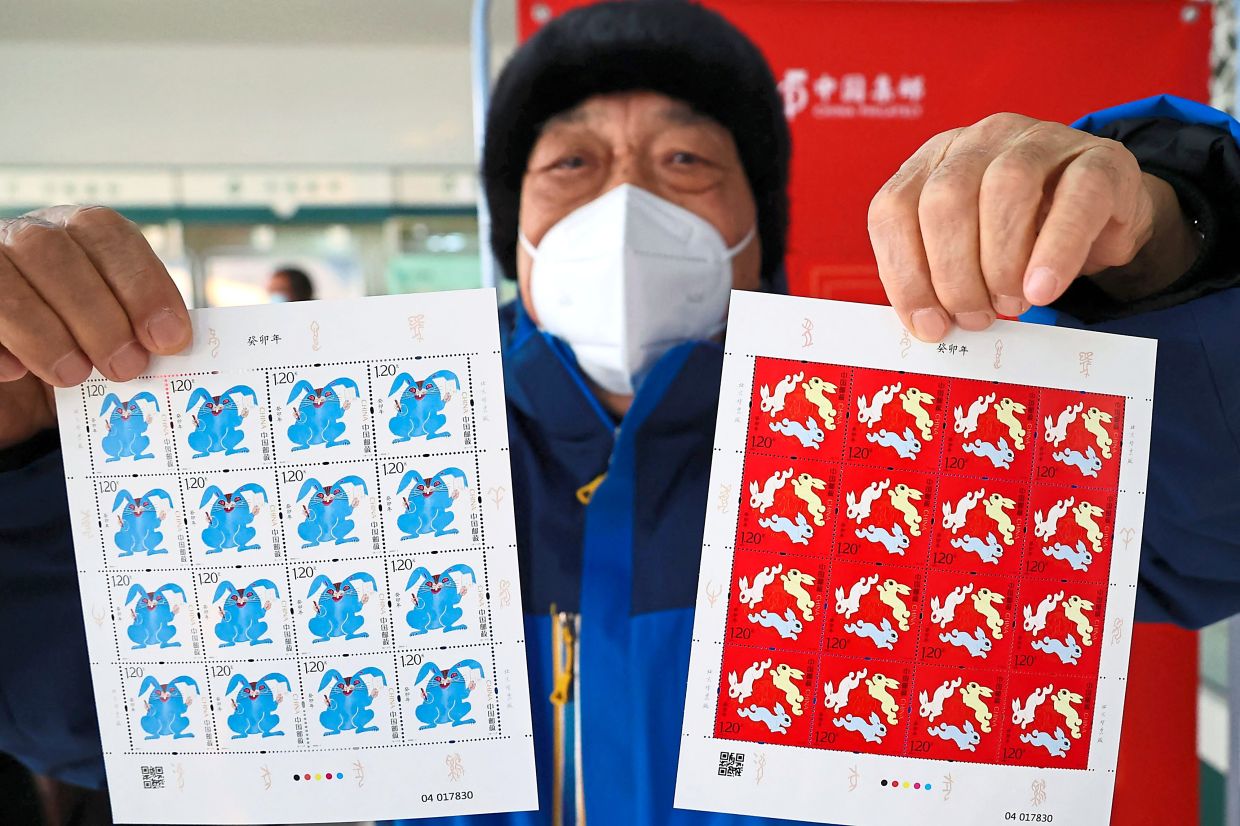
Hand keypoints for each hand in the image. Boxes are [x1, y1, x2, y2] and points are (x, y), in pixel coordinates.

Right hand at [0, 206, 190, 445]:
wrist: (19, 380)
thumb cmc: (79, 350)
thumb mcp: (118, 335)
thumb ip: (141, 331)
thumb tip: (175, 346)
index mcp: (74, 234)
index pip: (105, 233)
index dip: (141, 283)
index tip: (169, 338)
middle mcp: (24, 237)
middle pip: (51, 251)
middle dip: (96, 314)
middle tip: (127, 367)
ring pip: (3, 277)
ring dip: (45, 332)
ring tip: (75, 376)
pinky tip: (15, 372)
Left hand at [868, 114, 1199, 340]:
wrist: (1106, 212)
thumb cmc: (1025, 235)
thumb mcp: (970, 253)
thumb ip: (940, 278)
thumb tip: (929, 325)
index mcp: (934, 162)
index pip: (894, 209)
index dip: (905, 274)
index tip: (928, 323)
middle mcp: (979, 141)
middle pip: (945, 199)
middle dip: (953, 274)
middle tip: (974, 317)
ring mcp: (1039, 141)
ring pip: (1005, 189)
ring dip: (1000, 263)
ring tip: (1009, 305)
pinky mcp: (1099, 158)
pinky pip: (1077, 198)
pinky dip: (1056, 250)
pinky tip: (1043, 289)